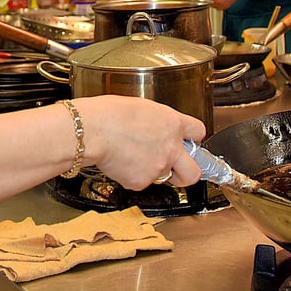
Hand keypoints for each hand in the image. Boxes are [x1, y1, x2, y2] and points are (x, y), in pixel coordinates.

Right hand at [80, 95, 205, 189]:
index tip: (189, 142)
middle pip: (195, 171)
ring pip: (164, 177)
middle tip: (178, 169)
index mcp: (173, 123)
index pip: (198, 132)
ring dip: (154, 172)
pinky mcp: (142, 182)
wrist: (92, 131)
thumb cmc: (108, 114)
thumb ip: (157, 120)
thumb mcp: (142, 107)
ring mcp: (158, 167)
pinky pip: (141, 183)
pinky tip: (122, 163)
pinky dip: (132, 177)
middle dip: (188, 172)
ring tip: (135, 159)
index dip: (193, 138)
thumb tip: (157, 126)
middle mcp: (171, 147)